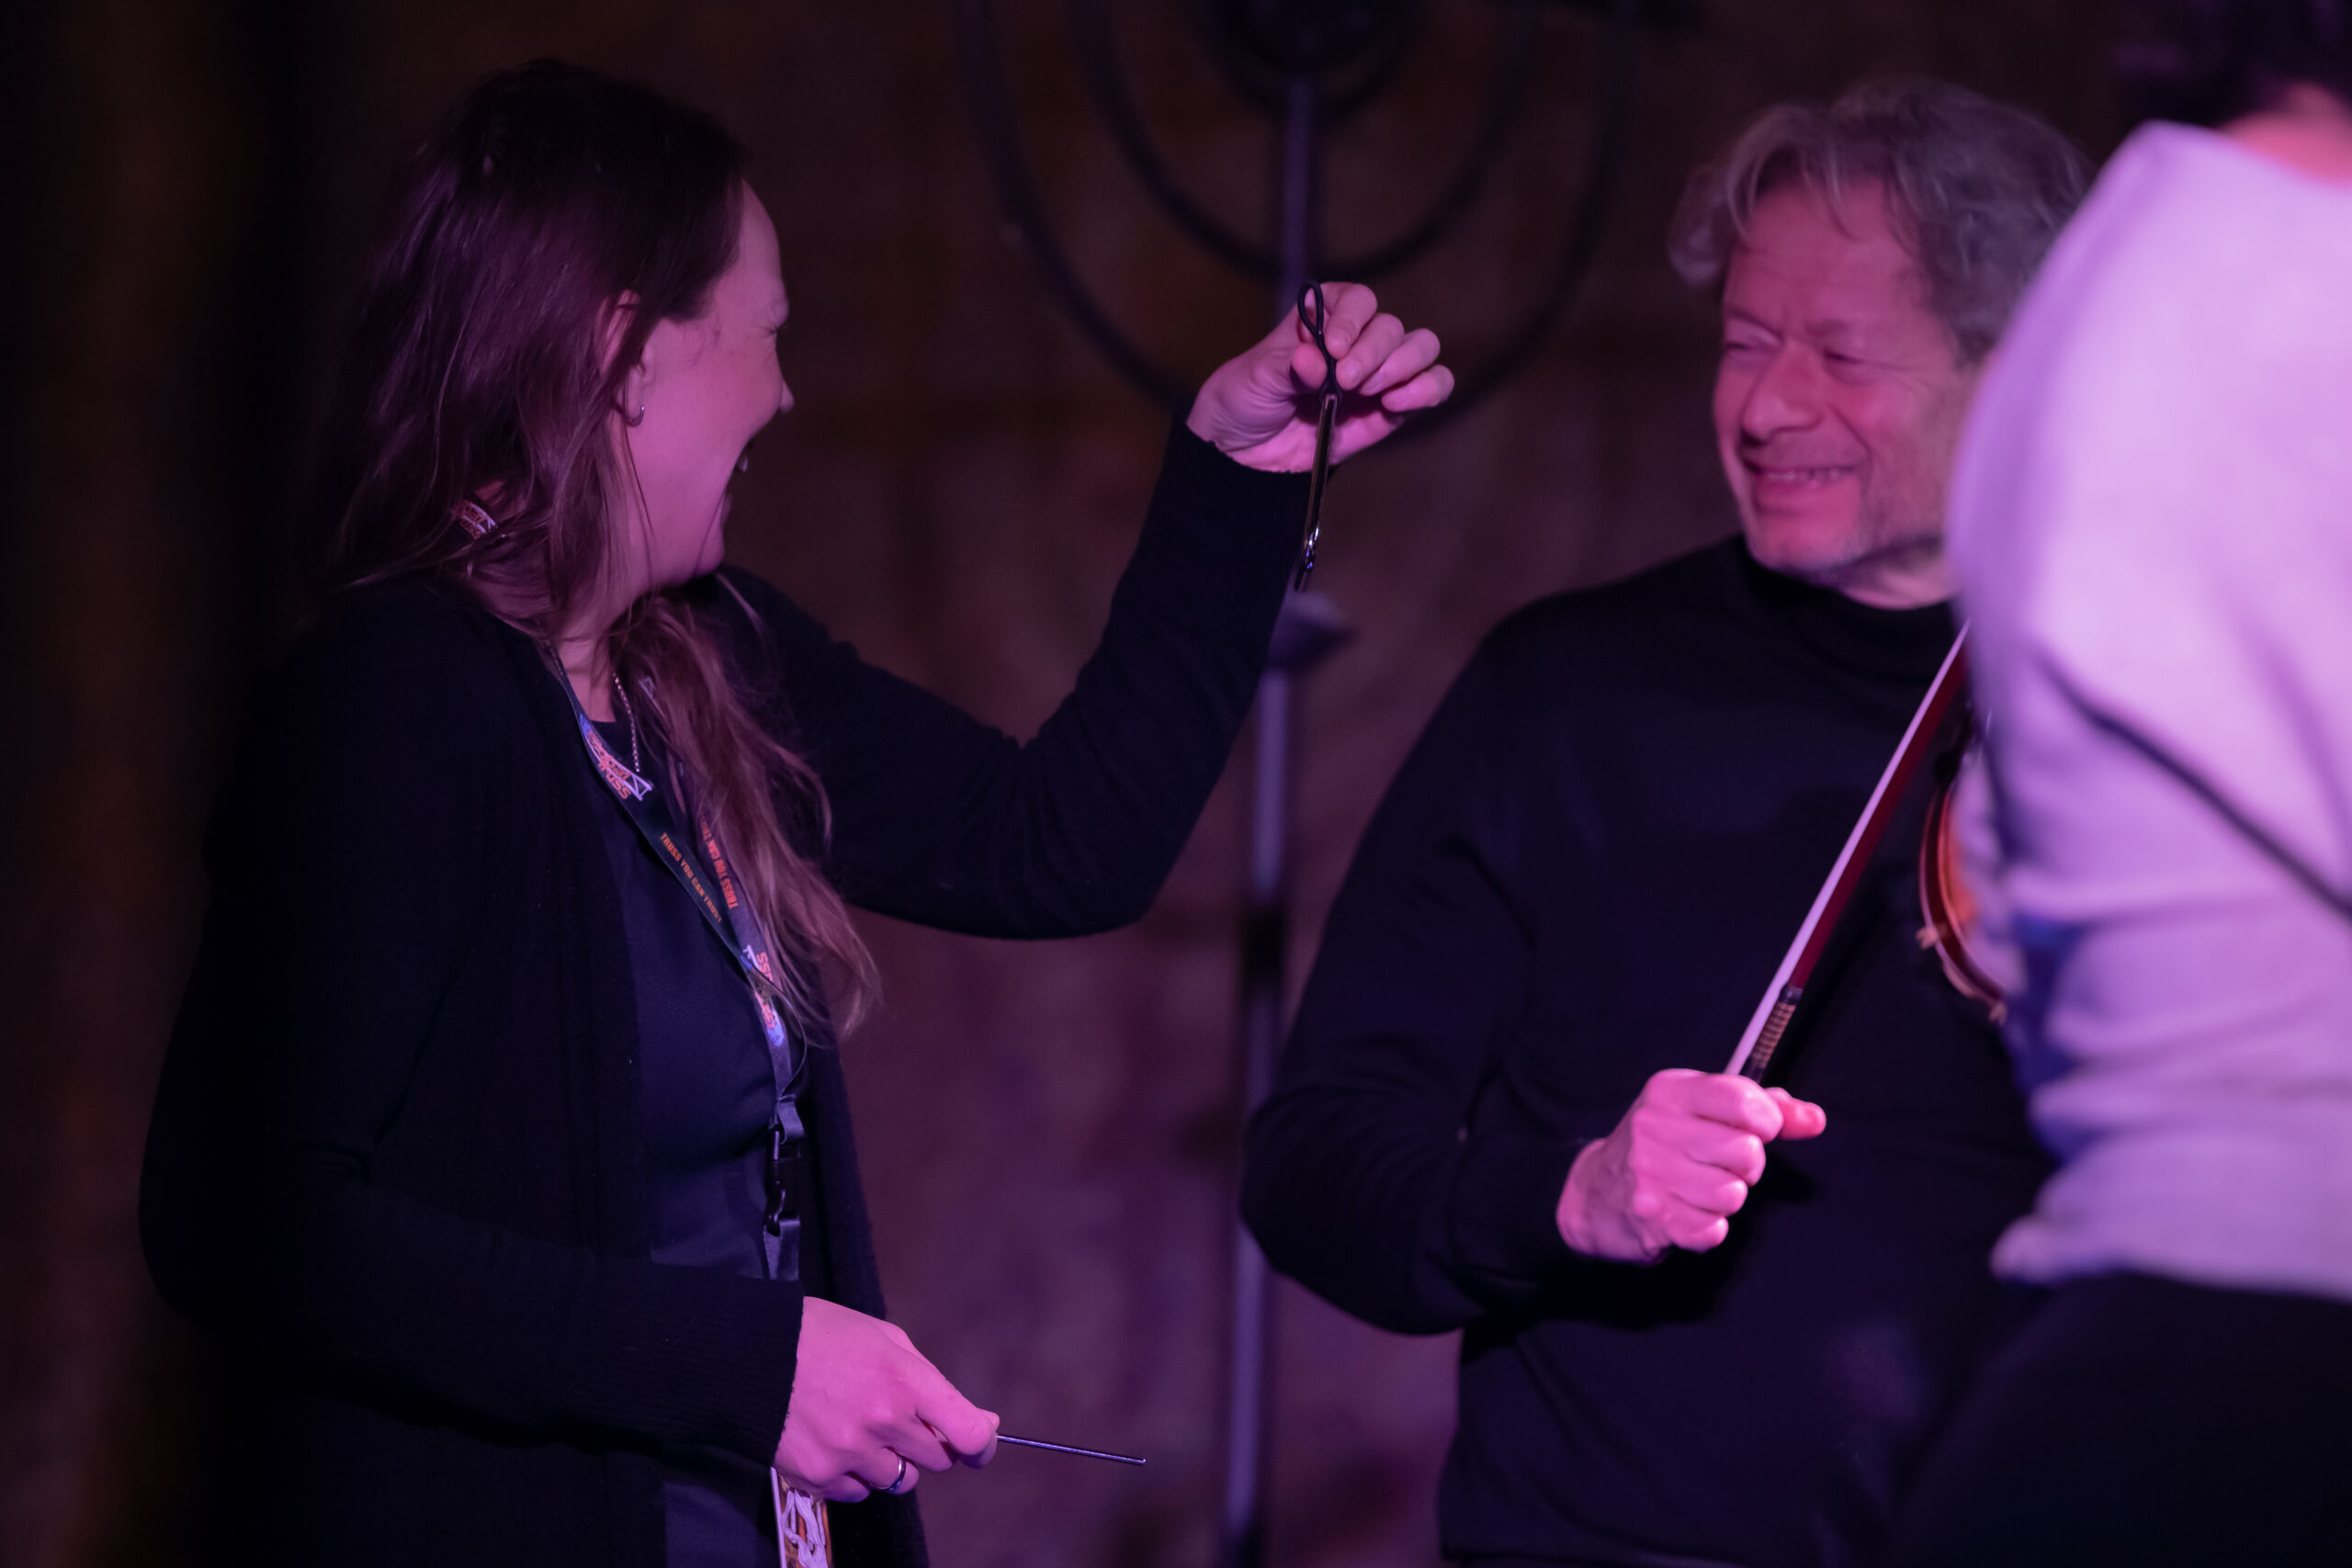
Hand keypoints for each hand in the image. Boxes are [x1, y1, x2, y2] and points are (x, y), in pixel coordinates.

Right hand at [772, 1298, 999, 1501]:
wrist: (751, 1353)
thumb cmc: (822, 1336)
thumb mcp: (886, 1339)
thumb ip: (933, 1382)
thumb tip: (982, 1423)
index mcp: (906, 1382)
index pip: (968, 1434)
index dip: (981, 1445)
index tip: (978, 1446)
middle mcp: (882, 1423)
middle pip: (936, 1460)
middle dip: (927, 1442)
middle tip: (899, 1419)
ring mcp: (849, 1454)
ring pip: (898, 1481)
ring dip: (889, 1460)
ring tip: (858, 1425)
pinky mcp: (818, 1477)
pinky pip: (857, 1492)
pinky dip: (854, 1475)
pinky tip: (834, 1442)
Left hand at [1186, 282, 1451, 470]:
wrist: (1245, 454)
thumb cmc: (1245, 400)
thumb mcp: (1254, 379)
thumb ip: (1286, 369)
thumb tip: (1316, 362)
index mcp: (1323, 319)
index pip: (1357, 299)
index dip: (1352, 318)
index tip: (1334, 348)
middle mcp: (1357, 341)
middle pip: (1390, 327)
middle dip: (1374, 351)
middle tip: (1347, 381)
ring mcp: (1378, 375)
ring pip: (1421, 348)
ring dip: (1405, 365)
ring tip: (1373, 392)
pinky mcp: (1392, 411)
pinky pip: (1433, 386)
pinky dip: (1427, 389)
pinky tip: (1395, 403)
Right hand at [1555, 1069, 1826, 1263]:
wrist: (1592, 1192)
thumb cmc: (1659, 1146)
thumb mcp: (1701, 1109)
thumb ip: (1764, 1108)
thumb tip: (1814, 1119)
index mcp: (1670, 1091)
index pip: (1744, 1101)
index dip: (1767, 1122)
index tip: (1756, 1130)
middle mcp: (1654, 1127)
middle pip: (1746, 1152)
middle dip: (1747, 1167)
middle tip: (1723, 1166)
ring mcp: (1649, 1174)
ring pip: (1733, 1195)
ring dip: (1727, 1200)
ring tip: (1702, 1191)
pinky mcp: (1651, 1217)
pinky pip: (1712, 1230)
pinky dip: (1709, 1228)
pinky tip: (1689, 1214)